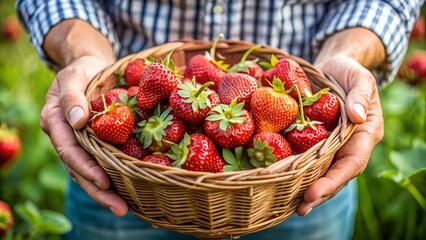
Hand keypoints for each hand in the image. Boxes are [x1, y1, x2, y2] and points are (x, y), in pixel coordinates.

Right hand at [40, 56, 128, 215]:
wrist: (89, 68)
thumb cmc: (82, 70)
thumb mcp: (75, 75)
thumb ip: (73, 96)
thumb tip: (78, 120)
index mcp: (54, 121)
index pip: (69, 150)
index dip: (86, 167)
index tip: (105, 181)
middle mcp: (64, 137)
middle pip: (79, 169)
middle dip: (99, 190)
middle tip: (121, 208)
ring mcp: (78, 143)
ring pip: (88, 172)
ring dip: (105, 192)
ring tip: (125, 208)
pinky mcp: (92, 144)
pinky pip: (99, 164)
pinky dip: (112, 178)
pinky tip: (127, 191)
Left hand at [296, 55, 383, 214]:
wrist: (333, 67)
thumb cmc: (349, 71)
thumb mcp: (359, 77)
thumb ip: (360, 96)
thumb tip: (357, 117)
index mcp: (366, 134)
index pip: (352, 163)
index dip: (334, 180)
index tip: (313, 192)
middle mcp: (350, 145)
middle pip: (336, 175)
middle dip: (319, 193)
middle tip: (300, 208)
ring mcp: (332, 145)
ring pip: (321, 172)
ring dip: (305, 189)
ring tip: (289, 205)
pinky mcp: (315, 141)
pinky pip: (307, 160)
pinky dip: (296, 172)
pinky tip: (280, 182)